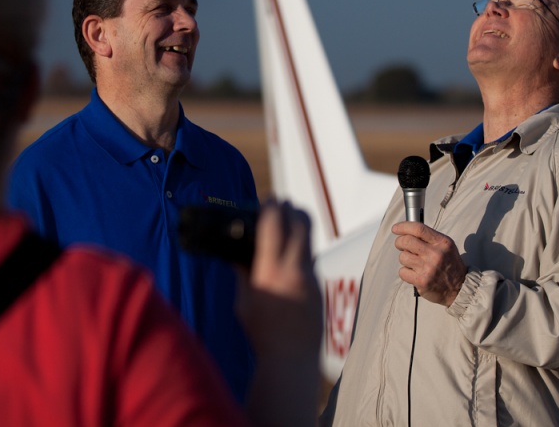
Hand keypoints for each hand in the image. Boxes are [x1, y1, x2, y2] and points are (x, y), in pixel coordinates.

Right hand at [236, 200, 321, 426]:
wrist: (291, 358)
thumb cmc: (261, 334)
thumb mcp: (244, 302)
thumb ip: (243, 275)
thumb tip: (238, 255)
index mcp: (270, 273)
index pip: (274, 227)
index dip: (272, 208)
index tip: (269, 199)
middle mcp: (294, 271)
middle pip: (301, 224)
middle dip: (291, 208)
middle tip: (282, 202)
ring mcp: (311, 278)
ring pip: (309, 240)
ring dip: (299, 226)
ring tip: (288, 220)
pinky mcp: (320, 286)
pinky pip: (310, 259)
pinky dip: (300, 249)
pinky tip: (290, 252)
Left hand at [392, 221, 466, 306]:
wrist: (460, 288)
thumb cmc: (450, 265)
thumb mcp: (446, 246)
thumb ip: (429, 238)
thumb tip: (407, 231)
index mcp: (442, 243)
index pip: (418, 229)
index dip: (403, 227)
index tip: (395, 228)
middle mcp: (435, 254)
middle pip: (406, 241)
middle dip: (400, 242)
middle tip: (401, 245)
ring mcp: (428, 268)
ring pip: (402, 257)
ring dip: (404, 259)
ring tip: (414, 262)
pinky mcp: (422, 281)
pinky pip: (402, 272)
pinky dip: (405, 272)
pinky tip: (414, 273)